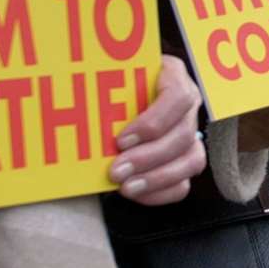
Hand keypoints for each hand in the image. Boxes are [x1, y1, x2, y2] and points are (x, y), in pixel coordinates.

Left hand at [110, 55, 205, 204]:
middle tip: (117, 171)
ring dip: (157, 178)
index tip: (122, 139)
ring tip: (126, 186)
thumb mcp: (109, 74)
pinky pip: (184, 182)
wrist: (115, 91)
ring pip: (191, 161)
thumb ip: (102, 84)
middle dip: (148, 157)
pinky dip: (160, 192)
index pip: (178, 97)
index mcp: (172, 75)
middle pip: (183, 134)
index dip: (153, 122)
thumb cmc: (112, 80)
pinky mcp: (186, 159)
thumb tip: (77, 100)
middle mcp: (187, 104)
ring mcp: (191, 132)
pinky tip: (136, 192)